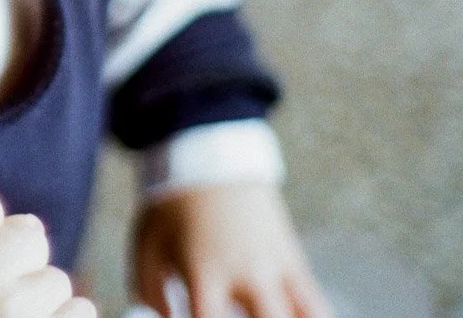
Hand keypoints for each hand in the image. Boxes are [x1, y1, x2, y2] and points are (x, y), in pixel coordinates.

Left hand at [133, 181, 332, 317]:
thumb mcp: (146, 243)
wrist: (210, 160)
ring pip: (300, 317)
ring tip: (258, 315)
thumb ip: (149, 292)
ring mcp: (276, 269)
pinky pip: (315, 306)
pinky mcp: (294, 262)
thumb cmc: (172, 206)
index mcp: (205, 270)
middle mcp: (247, 274)